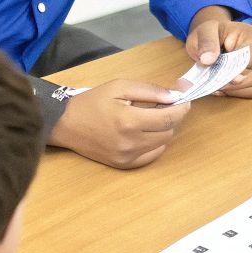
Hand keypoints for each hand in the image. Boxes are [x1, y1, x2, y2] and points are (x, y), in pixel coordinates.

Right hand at [48, 79, 190, 168]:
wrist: (67, 124)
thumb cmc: (92, 102)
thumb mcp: (119, 87)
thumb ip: (149, 91)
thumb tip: (175, 96)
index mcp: (129, 121)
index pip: (169, 118)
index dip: (182, 108)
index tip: (184, 99)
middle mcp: (130, 143)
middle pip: (168, 131)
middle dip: (171, 116)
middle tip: (163, 105)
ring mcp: (127, 157)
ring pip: (162, 144)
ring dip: (163, 130)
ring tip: (150, 118)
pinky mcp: (124, 165)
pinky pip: (151, 155)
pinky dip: (154, 143)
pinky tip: (144, 132)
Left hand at [185, 10, 251, 98]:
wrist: (211, 38)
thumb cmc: (212, 32)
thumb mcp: (205, 30)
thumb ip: (207, 42)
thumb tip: (207, 60)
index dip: (239, 69)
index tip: (223, 74)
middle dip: (235, 83)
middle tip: (215, 83)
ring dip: (235, 91)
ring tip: (216, 86)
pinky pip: (250, 92)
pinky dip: (235, 94)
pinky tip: (220, 89)